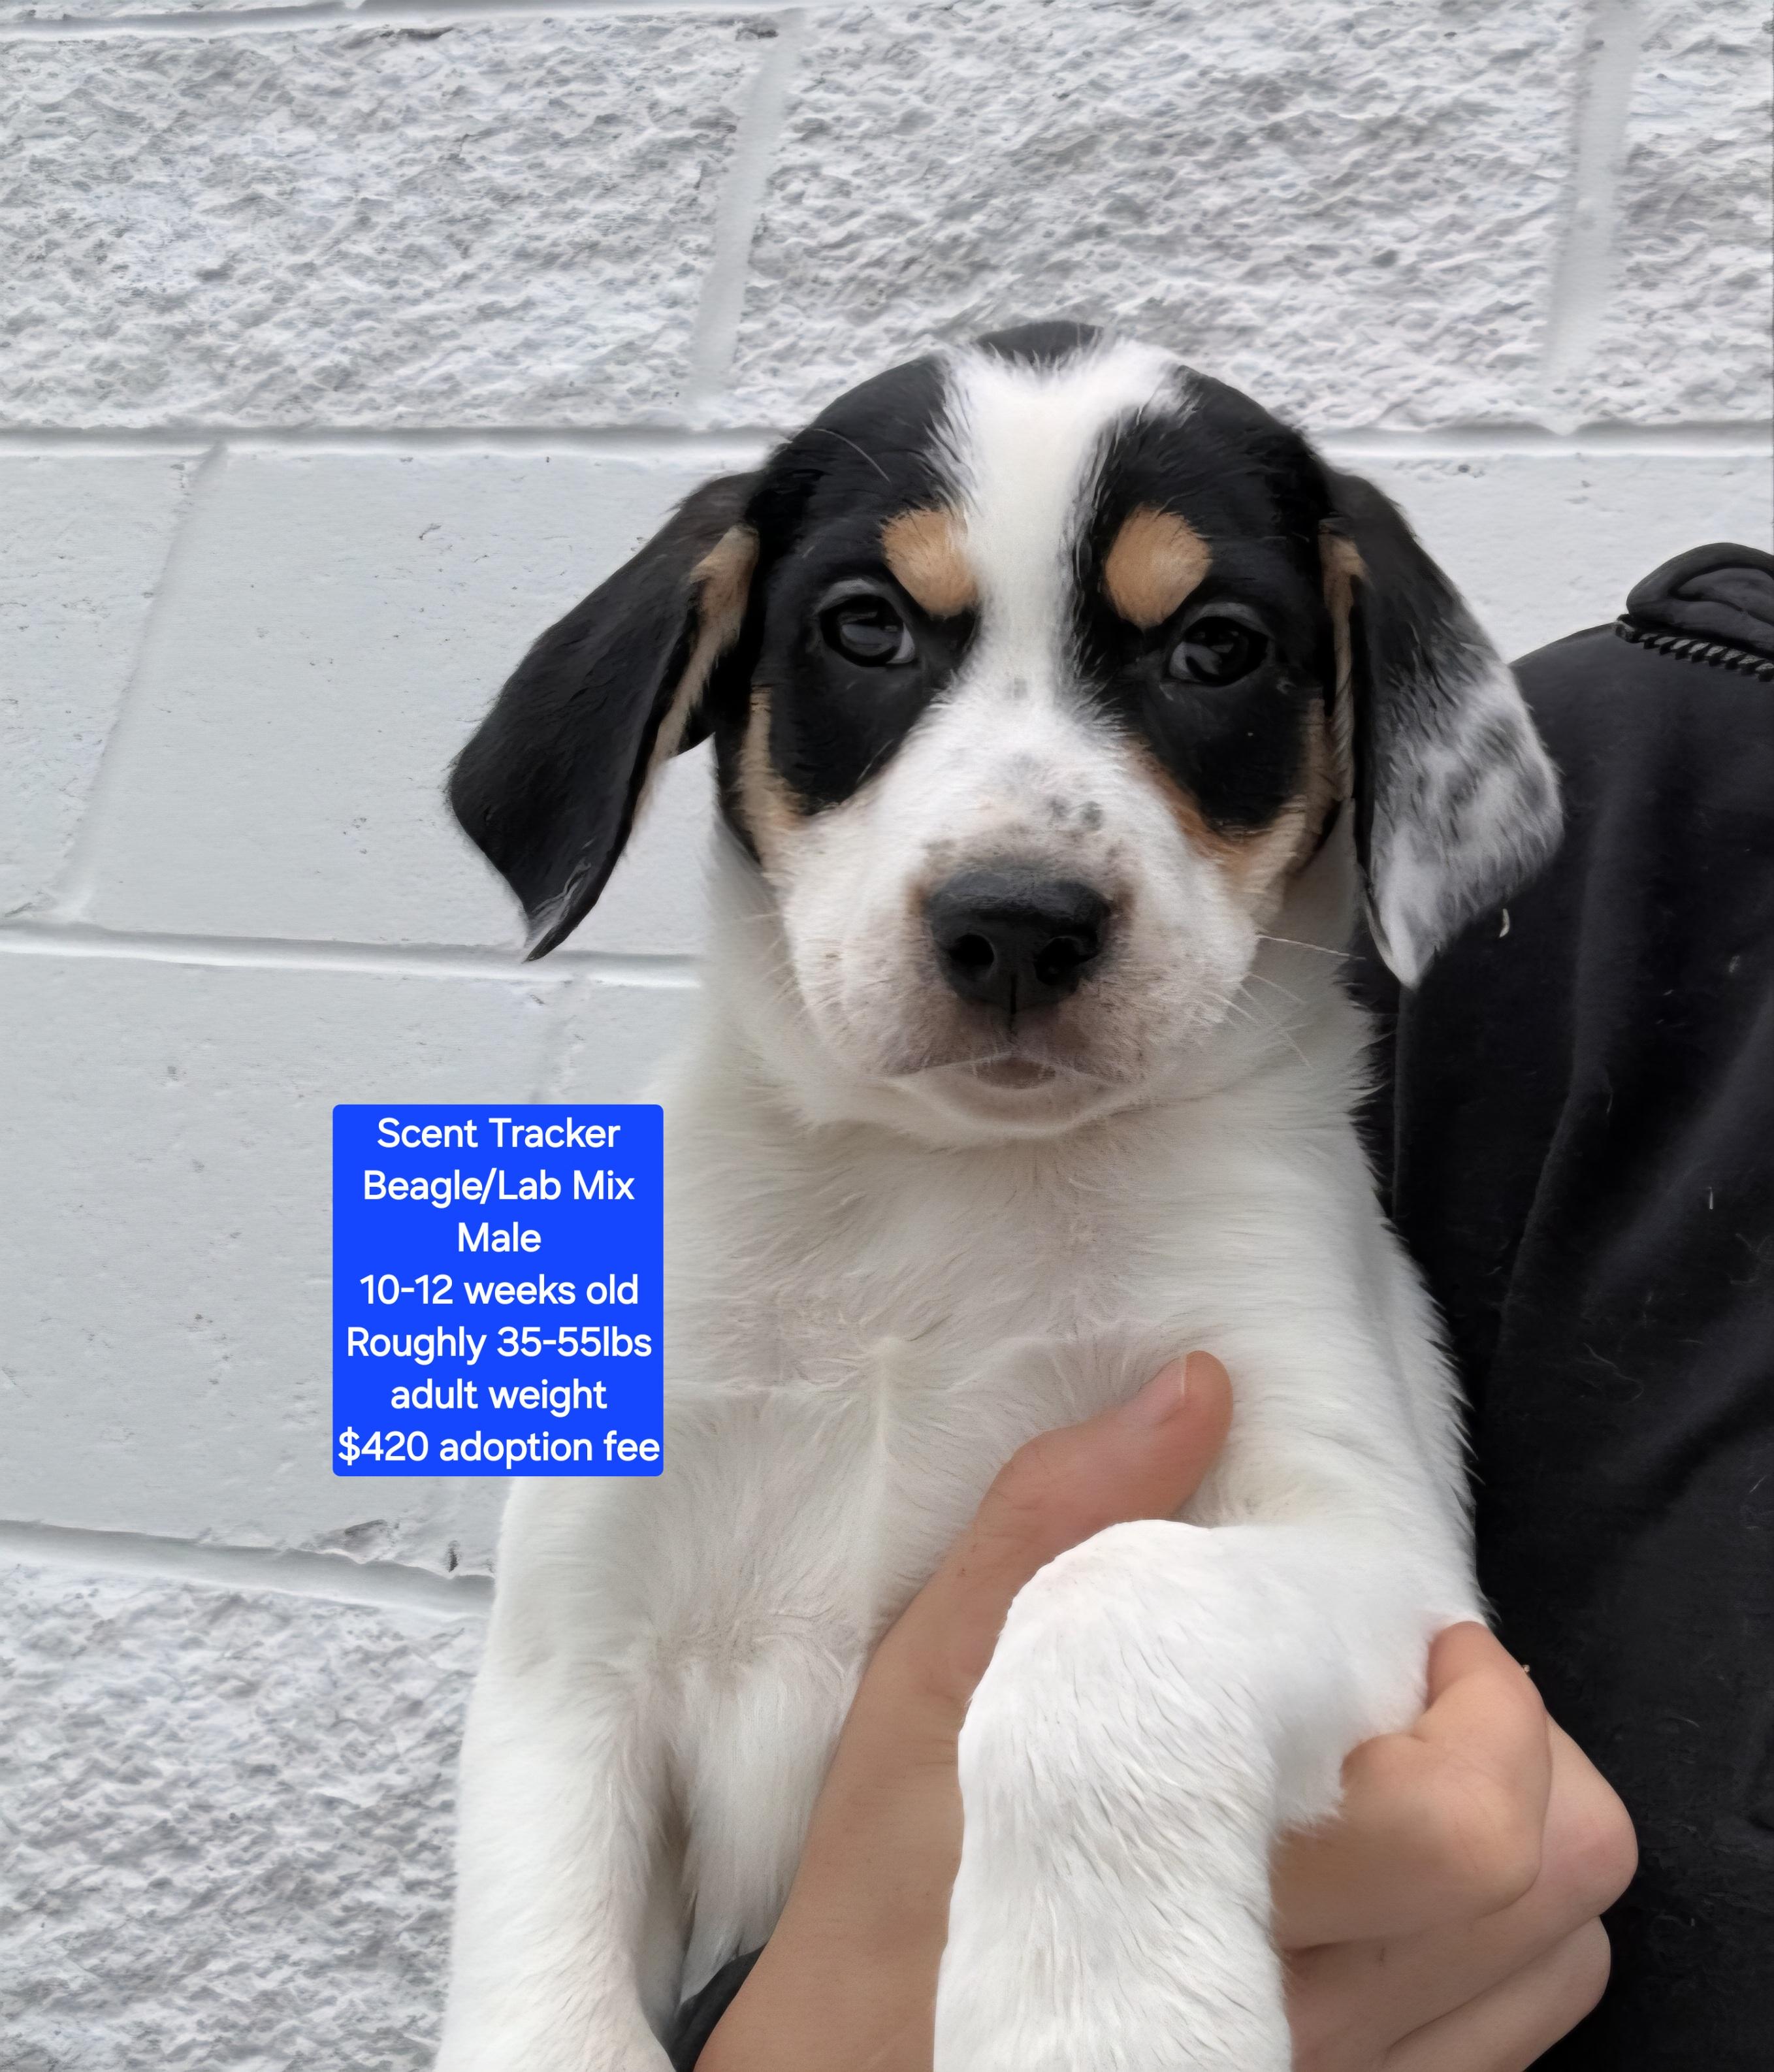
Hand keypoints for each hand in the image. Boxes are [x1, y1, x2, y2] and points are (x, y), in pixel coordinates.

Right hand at [699, 1355, 1634, 2071]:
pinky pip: (1511, 2037)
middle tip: (1426, 1689)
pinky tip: (1392, 1879)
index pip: (1464, 1826)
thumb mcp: (937, 1674)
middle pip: (1547, 1884)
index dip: (1487, 1705)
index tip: (1420, 1635)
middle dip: (1522, 1748)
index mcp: (1205, 1880)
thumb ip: (1057, 1517)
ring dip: (1519, 1835)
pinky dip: (1498, 1935)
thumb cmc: (892, 1878)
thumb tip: (1197, 1388)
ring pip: (1551, 1958)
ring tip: (1410, 1772)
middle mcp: (1297, 2006)